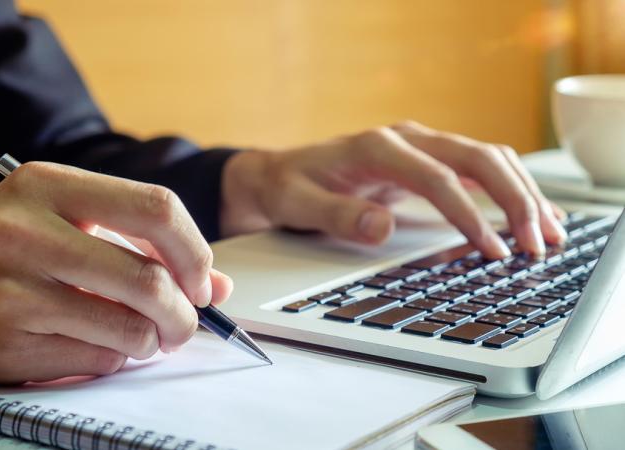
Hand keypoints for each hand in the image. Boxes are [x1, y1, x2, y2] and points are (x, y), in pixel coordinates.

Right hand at [0, 162, 231, 382]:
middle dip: (184, 312)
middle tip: (185, 323)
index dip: (194, 252)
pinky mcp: (4, 337)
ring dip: (152, 341)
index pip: (156, 208)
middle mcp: (26, 228)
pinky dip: (114, 358)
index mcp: (48, 184)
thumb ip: (141, 246)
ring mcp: (11, 285)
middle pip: (149, 277)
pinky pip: (97, 358)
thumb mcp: (62, 224)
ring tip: (144, 337)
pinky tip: (97, 345)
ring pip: (129, 327)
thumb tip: (217, 284)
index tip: (201, 280)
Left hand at [221, 121, 566, 258]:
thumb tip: (382, 227)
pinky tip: (529, 214)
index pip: (436, 177)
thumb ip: (337, 215)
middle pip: (477, 157)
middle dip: (514, 199)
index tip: (490, 250)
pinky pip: (478, 168)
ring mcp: (419, 147)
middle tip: (536, 243)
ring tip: (548, 233)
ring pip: (487, 157)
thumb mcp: (298, 204)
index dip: (467, 214)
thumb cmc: (288, 187)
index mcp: (376, 147)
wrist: (279, 174)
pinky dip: (509, 188)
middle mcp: (405, 139)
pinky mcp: (425, 161)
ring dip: (522, 192)